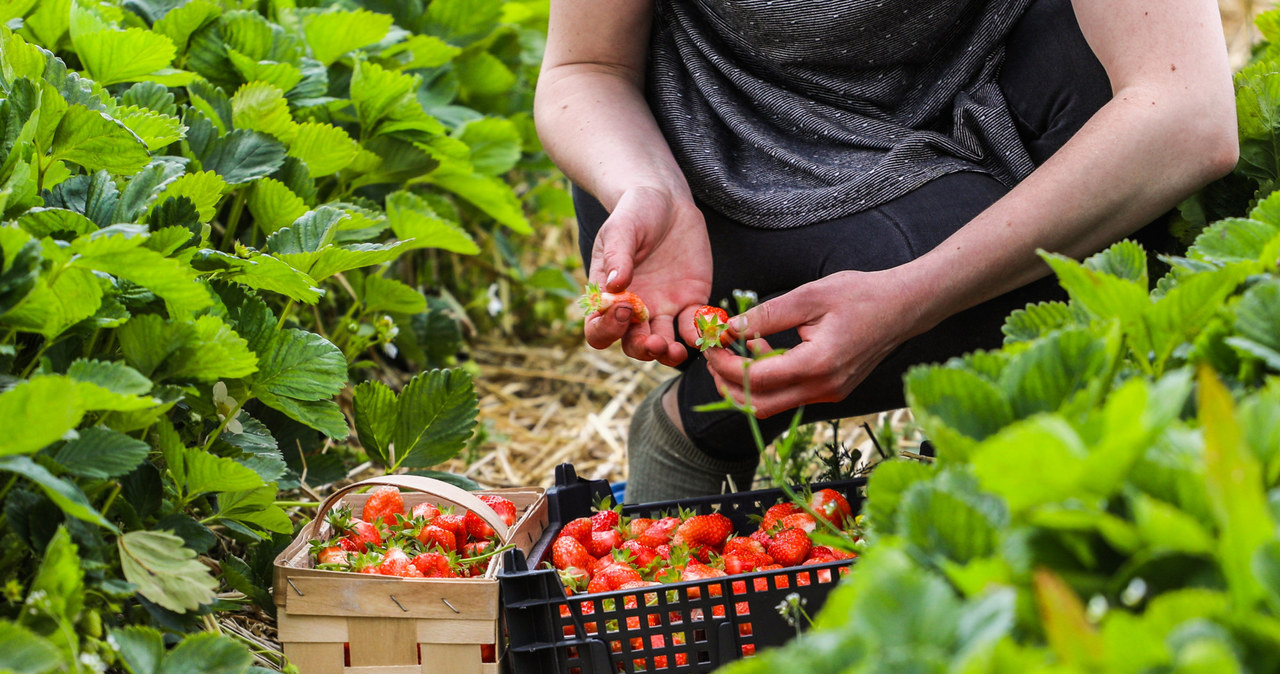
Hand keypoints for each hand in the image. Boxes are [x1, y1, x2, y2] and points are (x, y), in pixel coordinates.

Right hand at [583, 186, 711, 366]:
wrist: (667, 200)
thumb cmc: (635, 213)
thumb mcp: (621, 229)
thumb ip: (618, 256)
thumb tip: (615, 286)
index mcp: (608, 296)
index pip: (599, 328)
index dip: (607, 329)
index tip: (622, 310)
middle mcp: (634, 309)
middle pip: (632, 344)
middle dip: (642, 349)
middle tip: (655, 343)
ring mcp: (663, 308)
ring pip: (662, 343)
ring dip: (668, 353)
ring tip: (677, 351)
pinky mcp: (690, 302)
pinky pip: (693, 326)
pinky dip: (698, 333)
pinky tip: (705, 330)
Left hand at [702, 269, 928, 417]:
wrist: (904, 306)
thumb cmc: (861, 295)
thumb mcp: (809, 296)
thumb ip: (766, 315)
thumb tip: (730, 328)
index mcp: (818, 365)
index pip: (756, 379)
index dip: (726, 363)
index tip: (712, 343)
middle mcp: (824, 388)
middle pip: (759, 405)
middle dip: (727, 383)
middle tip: (714, 354)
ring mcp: (829, 393)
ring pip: (772, 404)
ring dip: (745, 384)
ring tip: (735, 348)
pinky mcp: (831, 391)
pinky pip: (789, 395)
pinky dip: (767, 380)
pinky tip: (762, 351)